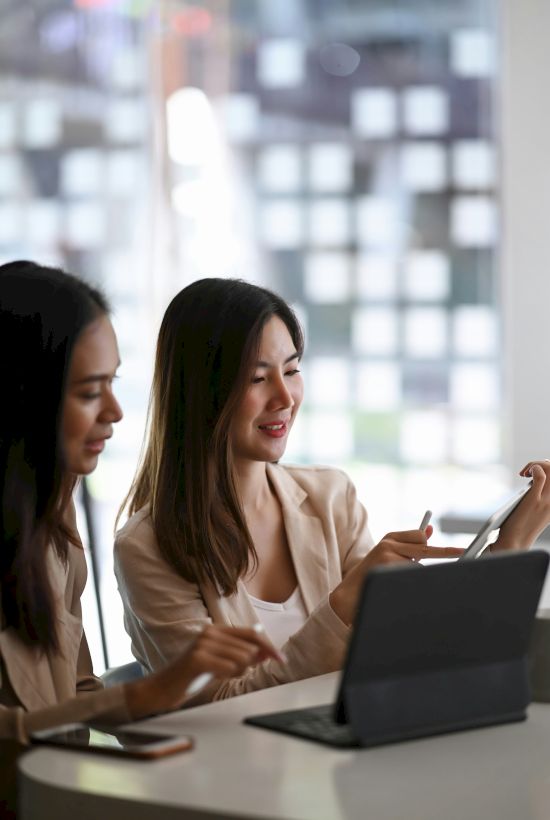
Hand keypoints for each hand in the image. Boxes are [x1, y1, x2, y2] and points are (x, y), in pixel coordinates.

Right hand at [125, 624, 279, 718]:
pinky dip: (227, 675)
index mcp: (216, 629)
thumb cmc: (192, 676)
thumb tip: (266, 649)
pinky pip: (229, 667)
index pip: (252, 633)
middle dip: (249, 665)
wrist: (162, 689)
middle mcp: (210, 632)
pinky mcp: (197, 658)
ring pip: (242, 658)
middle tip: (230, 673)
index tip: (281, 659)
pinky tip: (214, 676)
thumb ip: (243, 655)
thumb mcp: (221, 663)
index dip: (269, 646)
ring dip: (237, 671)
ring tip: (219, 674)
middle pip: (250, 647)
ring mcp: (203, 643)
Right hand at [329, 528, 463, 625]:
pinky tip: (397, 589)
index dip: (435, 544)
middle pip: (424, 547)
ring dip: (417, 577)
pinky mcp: (388, 568)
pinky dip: (413, 584)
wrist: (347, 595)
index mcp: (388, 538)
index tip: (456, 549)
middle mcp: (388, 543)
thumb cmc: (370, 576)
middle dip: (446, 553)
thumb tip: (429, 531)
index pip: (418, 536)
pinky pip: (412, 576)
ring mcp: (388, 556)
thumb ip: (407, 546)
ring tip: (398, 584)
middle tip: (463, 553)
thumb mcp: (387, 555)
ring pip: (419, 567)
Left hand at [493, 460, 549, 551]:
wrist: (514, 543)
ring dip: (538, 464)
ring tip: (526, 473)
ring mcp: (546, 500)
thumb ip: (542, 498)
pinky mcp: (534, 500)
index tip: (537, 473)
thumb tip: (536, 481)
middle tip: (530, 471)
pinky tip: (524, 474)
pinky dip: (533, 468)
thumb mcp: (538, 511)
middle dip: (545, 464)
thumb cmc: (521, 528)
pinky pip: (540, 475)